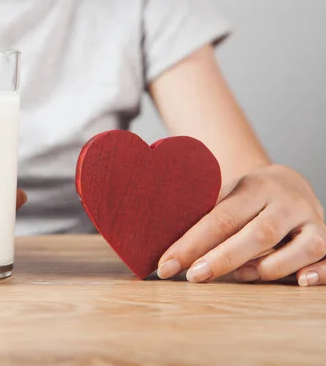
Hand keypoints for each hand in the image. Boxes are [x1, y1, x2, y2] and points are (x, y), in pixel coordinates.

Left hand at [157, 164, 325, 285]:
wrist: (286, 183)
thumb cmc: (244, 198)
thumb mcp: (224, 195)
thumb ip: (201, 214)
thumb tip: (156, 241)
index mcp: (253, 187)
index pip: (220, 218)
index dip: (191, 244)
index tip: (165, 265)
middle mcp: (286, 202)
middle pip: (258, 233)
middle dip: (222, 258)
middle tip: (193, 277)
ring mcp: (312, 220)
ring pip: (300, 246)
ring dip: (268, 267)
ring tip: (240, 277)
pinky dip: (320, 272)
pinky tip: (300, 282)